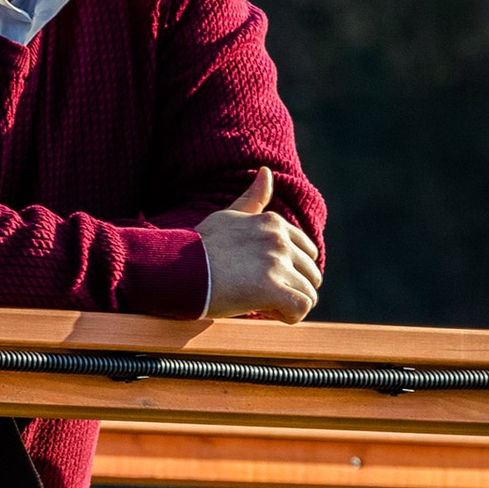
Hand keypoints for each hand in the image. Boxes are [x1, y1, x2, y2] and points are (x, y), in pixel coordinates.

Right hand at [198, 168, 320, 322]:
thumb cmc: (199, 247)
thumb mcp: (229, 216)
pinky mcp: (272, 289)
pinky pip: (301, 308)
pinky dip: (289, 316)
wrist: (177, 269)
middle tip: (261, 293)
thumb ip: (253, 198)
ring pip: (309, 293)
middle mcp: (279, 240)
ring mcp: (277, 263)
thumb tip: (266, 171)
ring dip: (289, 304)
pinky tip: (268, 313)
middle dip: (292, 287)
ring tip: (262, 304)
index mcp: (273, 223)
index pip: (307, 250)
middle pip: (311, 273)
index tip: (263, 277)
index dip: (289, 269)